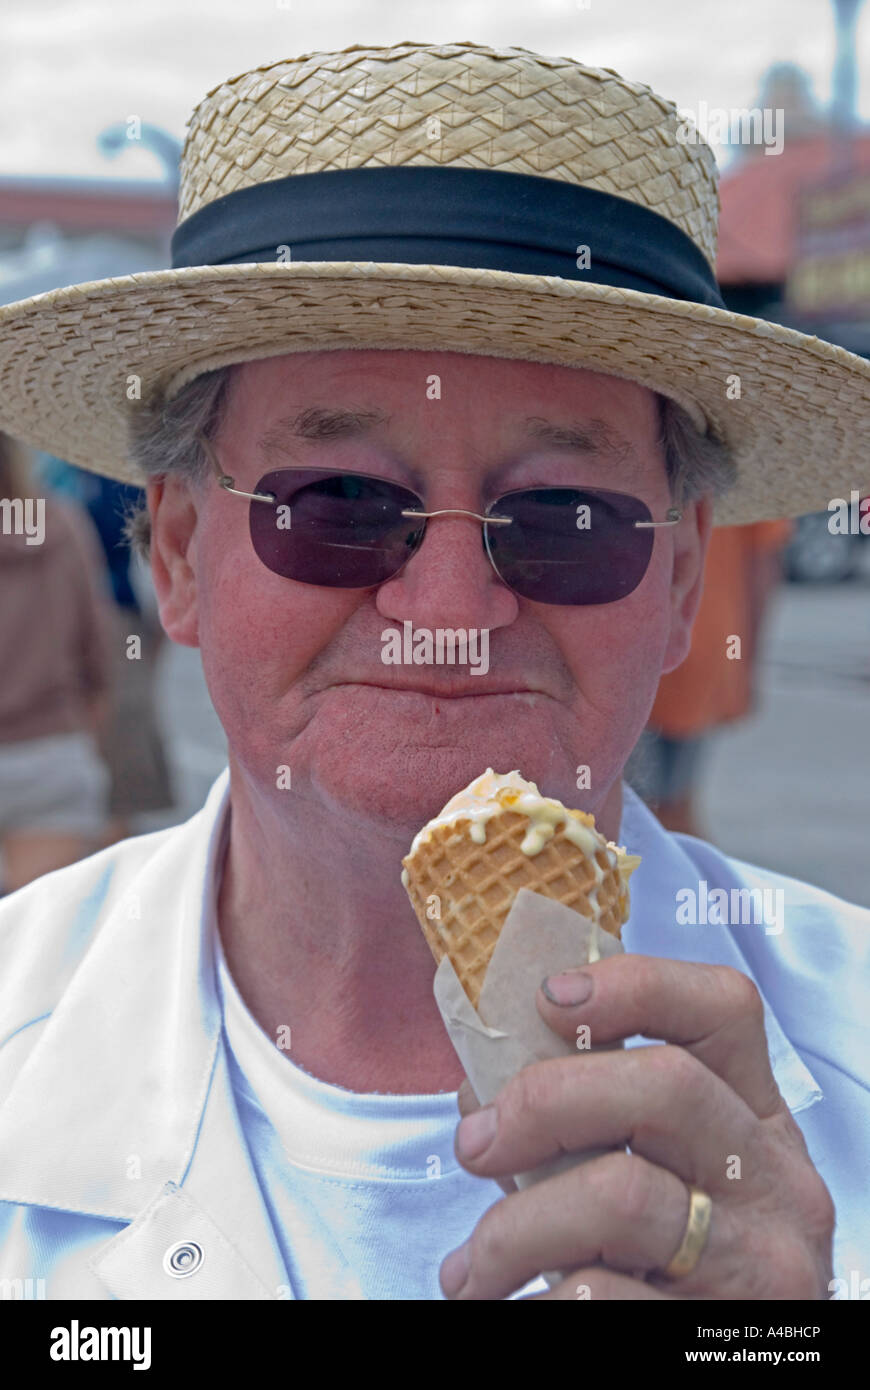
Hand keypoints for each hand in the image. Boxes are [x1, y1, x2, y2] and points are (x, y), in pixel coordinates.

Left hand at [441, 954, 834, 1299]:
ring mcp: (755, 1264)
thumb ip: (589, 1126)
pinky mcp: (711, 1336)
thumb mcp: (661, 1181)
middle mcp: (774, 1184)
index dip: (634, 986)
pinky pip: (598, 1296)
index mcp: (757, 1123)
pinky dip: (533, 1302)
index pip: (724, 1010)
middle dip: (545, 1100)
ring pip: (621, 1196)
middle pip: (667, 1086)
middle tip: (475, 1143)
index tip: (547, 998)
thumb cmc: (670, 1270)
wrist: (725, 1381)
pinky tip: (514, 1309)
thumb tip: (480, 1091)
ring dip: (514, 1226)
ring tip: (473, 1268)